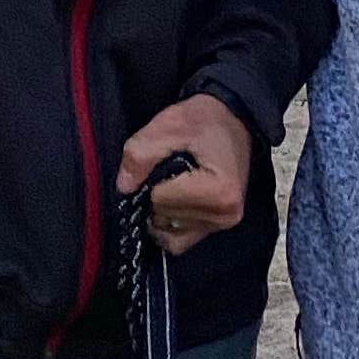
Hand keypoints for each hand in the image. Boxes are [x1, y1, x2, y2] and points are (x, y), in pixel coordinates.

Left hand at [117, 94, 253, 253]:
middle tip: (169, 169)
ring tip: (174, 183)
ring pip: (168, 233)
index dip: (152, 178)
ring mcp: (223, 223)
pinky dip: (170, 223)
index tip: (166, 159)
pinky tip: (175, 199)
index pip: (159, 200)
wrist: (234, 119)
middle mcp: (224, 214)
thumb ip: (141, 153)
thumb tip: (124, 186)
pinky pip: (180, 240)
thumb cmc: (204, 120)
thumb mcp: (169, 125)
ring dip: (162, 210)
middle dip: (157, 195)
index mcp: (219, 191)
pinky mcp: (219, 226)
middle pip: (163, 218)